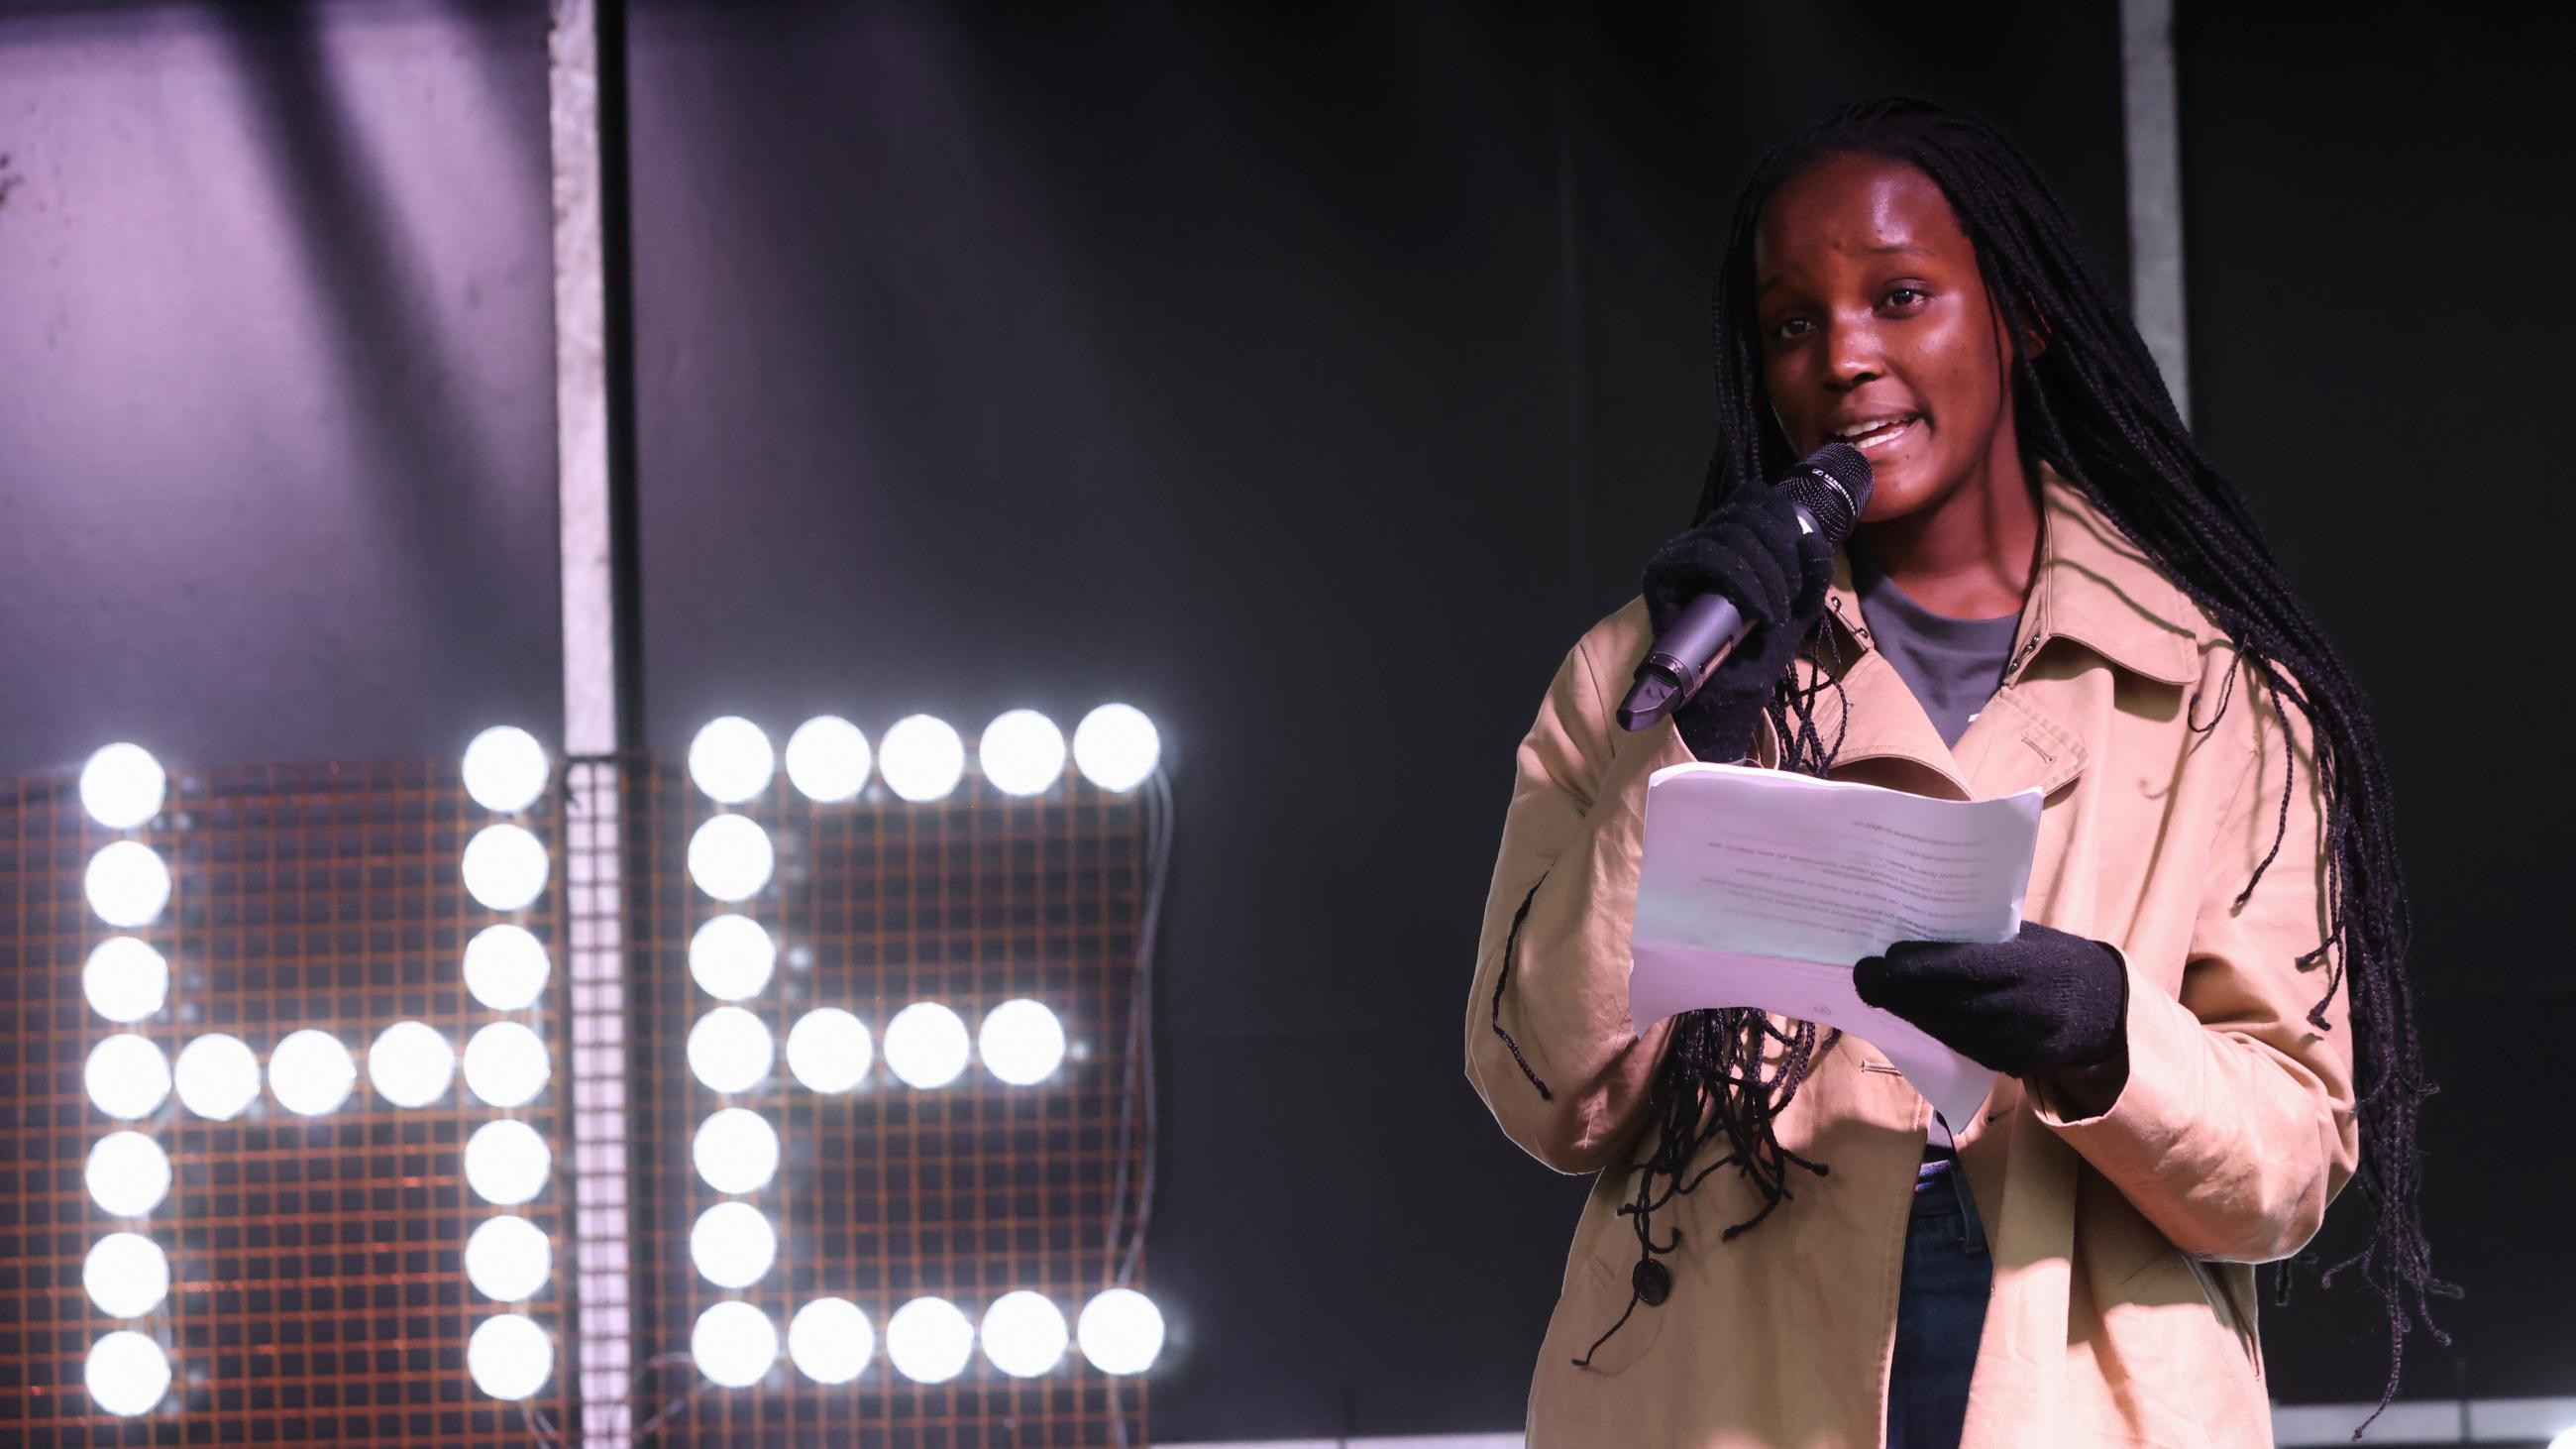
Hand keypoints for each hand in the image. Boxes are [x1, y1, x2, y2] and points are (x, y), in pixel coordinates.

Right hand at [1640, 486, 1833, 762]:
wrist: (1731, 694)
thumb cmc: (1758, 650)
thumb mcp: (1799, 604)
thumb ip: (1811, 570)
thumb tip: (1811, 537)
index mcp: (1730, 537)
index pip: (1754, 499)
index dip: (1784, 519)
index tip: (1800, 564)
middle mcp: (1700, 539)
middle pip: (1744, 514)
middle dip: (1779, 553)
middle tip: (1791, 594)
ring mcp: (1678, 555)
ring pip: (1728, 534)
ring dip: (1765, 573)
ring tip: (1776, 611)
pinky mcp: (1661, 575)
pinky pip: (1704, 557)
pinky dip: (1741, 581)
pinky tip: (1758, 612)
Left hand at [1852, 921, 2128, 1078]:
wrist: (2109, 1011)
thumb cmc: (2058, 962)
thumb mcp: (2030, 939)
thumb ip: (1984, 940)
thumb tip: (1920, 929)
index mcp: (2030, 965)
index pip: (1963, 966)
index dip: (1918, 965)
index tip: (1883, 956)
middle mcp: (2025, 1007)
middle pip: (1947, 1001)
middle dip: (1898, 991)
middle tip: (1863, 977)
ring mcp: (2021, 1041)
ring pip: (1950, 1028)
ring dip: (1909, 1012)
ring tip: (1879, 994)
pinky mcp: (2016, 1064)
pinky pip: (1965, 1047)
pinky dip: (1935, 1030)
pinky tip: (1913, 1015)